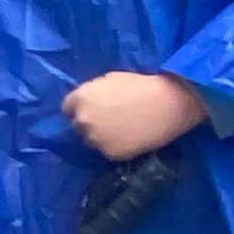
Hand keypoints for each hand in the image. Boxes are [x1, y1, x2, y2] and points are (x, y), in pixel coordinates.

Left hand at [63, 70, 208, 163]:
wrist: (167, 104)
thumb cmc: (141, 85)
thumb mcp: (110, 80)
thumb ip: (93, 93)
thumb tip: (87, 102)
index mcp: (81, 98)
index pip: (67, 108)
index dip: (80, 108)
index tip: (93, 109)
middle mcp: (83, 120)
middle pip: (78, 126)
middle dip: (90, 123)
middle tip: (110, 120)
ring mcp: (96, 139)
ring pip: (92, 141)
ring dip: (101, 136)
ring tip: (122, 129)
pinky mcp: (110, 154)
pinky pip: (107, 151)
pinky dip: (116, 146)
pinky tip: (130, 138)